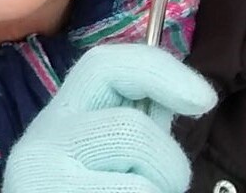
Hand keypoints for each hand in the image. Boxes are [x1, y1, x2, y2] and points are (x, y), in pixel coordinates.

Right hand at [2, 43, 217, 192]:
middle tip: (160, 187)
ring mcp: (45, 176)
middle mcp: (43, 138)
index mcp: (60, 115)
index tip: (203, 98)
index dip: (159, 71)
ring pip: (144, 182)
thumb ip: (132, 125)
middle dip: (167, 163)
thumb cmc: (86, 191)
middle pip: (133, 130)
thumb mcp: (103, 156)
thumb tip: (179, 94)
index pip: (104, 65)